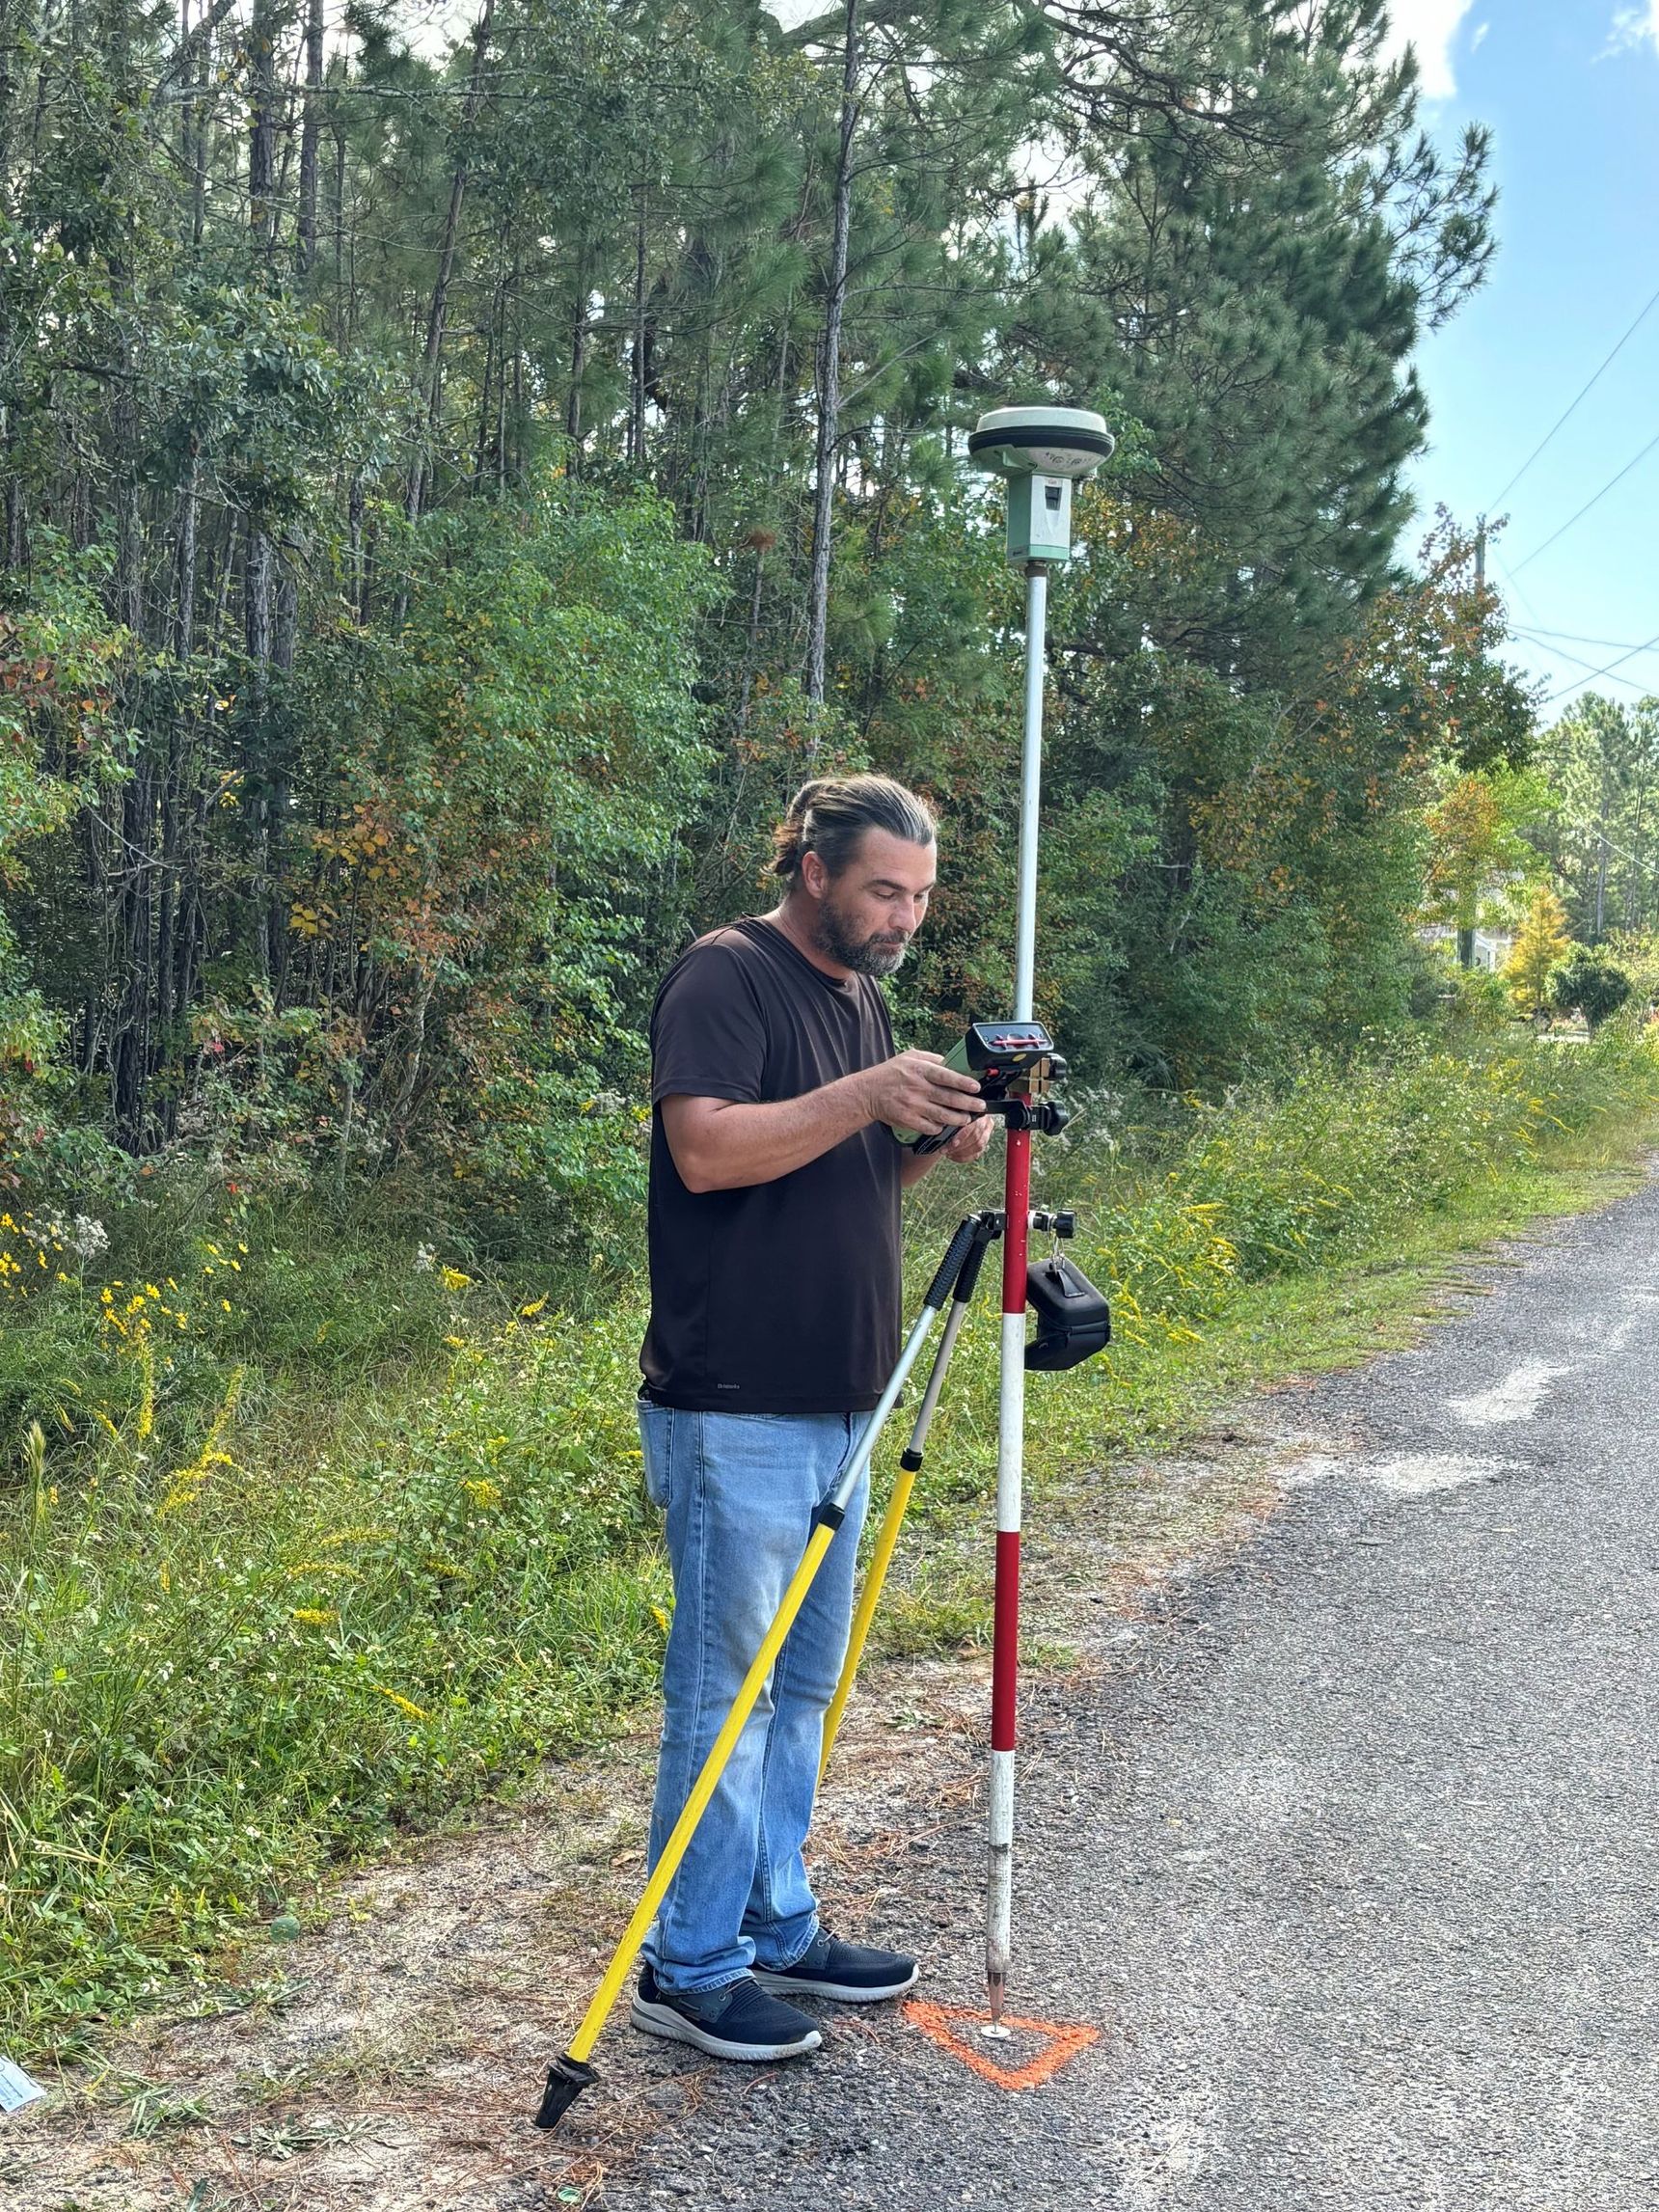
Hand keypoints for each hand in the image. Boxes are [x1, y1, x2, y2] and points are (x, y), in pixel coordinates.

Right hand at [860, 1049, 984, 1136]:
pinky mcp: (907, 1119)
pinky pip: (929, 1126)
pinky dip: (939, 1127)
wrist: (867, 1092)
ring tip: (967, 1118)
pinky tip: (944, 1125)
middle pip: (949, 1098)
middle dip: (969, 1104)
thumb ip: (932, 1059)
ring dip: (958, 1118)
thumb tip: (953, 1063)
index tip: (977, 1087)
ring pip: (942, 1115)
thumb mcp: (910, 1057)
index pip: (947, 1076)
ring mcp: (912, 1105)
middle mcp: (917, 1087)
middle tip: (980, 1106)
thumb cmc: (890, 1073)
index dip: (964, 1082)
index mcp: (920, 1069)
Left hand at [941, 1114, 994, 1164]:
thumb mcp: (953, 1110)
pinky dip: (963, 1157)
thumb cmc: (955, 1111)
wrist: (959, 1114)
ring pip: (978, 1147)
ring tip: (948, 1152)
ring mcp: (986, 1135)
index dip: (963, 1136)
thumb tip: (944, 1125)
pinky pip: (975, 1155)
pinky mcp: (982, 1146)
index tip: (953, 1143)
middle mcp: (986, 1123)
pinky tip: (953, 1156)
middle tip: (946, 1149)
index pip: (975, 1126)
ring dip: (961, 1153)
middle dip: (959, 1147)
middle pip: (976, 1138)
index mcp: (980, 1113)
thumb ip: (952, 1116)